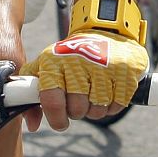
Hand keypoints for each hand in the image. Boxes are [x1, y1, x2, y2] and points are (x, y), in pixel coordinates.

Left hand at [24, 30, 149, 130]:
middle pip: (77, 109)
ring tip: (94, 93)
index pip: (52, 100)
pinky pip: (117, 105)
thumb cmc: (71, 57)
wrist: (105, 31)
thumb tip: (33, 125)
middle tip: (80, 100)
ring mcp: (103, 65)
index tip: (61, 123)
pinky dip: (113, 105)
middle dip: (78, 111)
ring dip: (96, 109)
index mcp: (54, 61)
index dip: (56, 118)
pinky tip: (109, 91)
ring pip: (98, 110)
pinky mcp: (124, 70)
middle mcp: (78, 61)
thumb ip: (33, 93)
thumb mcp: (47, 66)